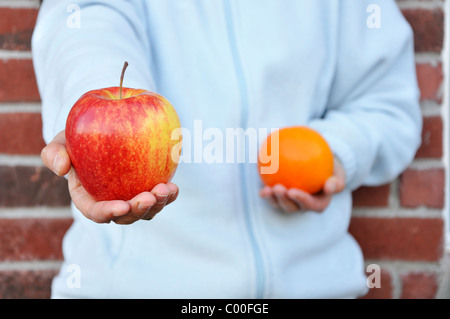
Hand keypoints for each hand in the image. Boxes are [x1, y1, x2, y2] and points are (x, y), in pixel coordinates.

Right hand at [41, 130, 178, 223]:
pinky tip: (174, 187)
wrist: (104, 128)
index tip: (122, 205)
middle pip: (125, 216)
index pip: (96, 212)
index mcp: (87, 198)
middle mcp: (111, 202)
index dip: (108, 212)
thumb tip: (62, 169)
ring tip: (166, 190)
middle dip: (138, 211)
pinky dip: (169, 196)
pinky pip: (161, 197)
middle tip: (149, 197)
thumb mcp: (61, 141)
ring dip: (157, 205)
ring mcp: (132, 197)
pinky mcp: (149, 188)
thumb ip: (54, 153)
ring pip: (146, 211)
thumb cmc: (78, 137)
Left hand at [259, 157, 344, 212]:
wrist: (319, 162)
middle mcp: (304, 205)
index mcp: (319, 202)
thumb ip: (338, 179)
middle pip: (293, 207)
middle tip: (278, 188)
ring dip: (273, 199)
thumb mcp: (339, 171)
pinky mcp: (281, 196)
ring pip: (281, 204)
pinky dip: (266, 194)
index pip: (311, 205)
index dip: (301, 200)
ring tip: (267, 190)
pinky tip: (261, 187)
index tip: (293, 191)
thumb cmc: (331, 166)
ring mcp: (291, 202)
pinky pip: (272, 197)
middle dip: (284, 201)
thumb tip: (330, 186)